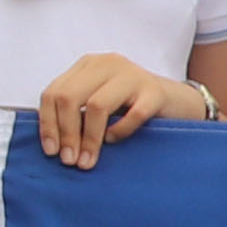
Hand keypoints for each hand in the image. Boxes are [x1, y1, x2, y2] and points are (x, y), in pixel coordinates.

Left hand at [31, 54, 209, 168]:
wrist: (178, 103)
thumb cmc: (131, 106)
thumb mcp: (98, 100)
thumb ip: (76, 111)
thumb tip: (51, 143)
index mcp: (88, 65)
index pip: (54, 92)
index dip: (48, 123)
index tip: (51, 151)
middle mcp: (107, 64)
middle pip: (70, 97)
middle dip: (66, 133)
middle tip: (69, 160)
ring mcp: (132, 75)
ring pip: (96, 106)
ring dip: (89, 139)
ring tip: (87, 161)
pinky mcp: (154, 91)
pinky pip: (131, 115)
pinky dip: (119, 132)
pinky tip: (115, 140)